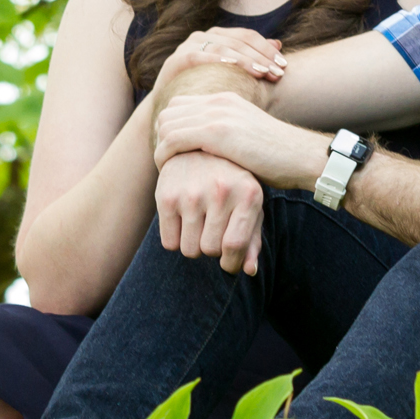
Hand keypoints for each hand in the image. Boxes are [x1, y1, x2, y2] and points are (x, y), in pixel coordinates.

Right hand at [153, 26, 286, 99]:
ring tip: (262, 73)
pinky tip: (233, 68)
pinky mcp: (176, 59)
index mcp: (219, 36)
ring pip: (223, 47)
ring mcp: (189, 46)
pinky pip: (199, 56)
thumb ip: (253, 59)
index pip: (248, 36)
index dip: (268, 49)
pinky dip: (217, 60)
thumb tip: (279, 43)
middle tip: (278, 73)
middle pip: (239, 40)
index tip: (285, 66)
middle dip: (261, 56)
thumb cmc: (207, 93)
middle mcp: (204, 36)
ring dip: (244, 59)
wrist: (173, 112)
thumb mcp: (233, 77)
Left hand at [154, 91, 326, 189]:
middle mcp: (219, 101)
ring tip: (166, 168)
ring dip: (160, 147)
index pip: (181, 105)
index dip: (171, 127)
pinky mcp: (216, 132)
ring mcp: (217, 114)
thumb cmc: (281, 159)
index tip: (173, 152)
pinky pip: (172, 139)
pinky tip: (169, 171)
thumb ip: (227, 136)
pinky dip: (164, 156)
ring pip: (166, 124)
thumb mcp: (249, 138)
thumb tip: (209, 152)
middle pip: (169, 111)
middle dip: (161, 136)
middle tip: (165, 161)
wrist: (304, 158)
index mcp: (226, 100)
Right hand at [155, 151, 264, 274]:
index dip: (232, 263)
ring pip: (190, 250)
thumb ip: (253, 239)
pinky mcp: (166, 196)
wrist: (196, 147)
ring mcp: (192, 193)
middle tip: (213, 235)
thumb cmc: (232, 183)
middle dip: (213, 251)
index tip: (229, 262)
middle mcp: (221, 191)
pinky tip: (184, 223)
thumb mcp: (250, 204)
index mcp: (248, 194)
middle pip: (211, 250)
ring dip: (194, 247)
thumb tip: (250, 271)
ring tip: (199, 228)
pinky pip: (169, 243)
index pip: (235, 245)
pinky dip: (176, 241)